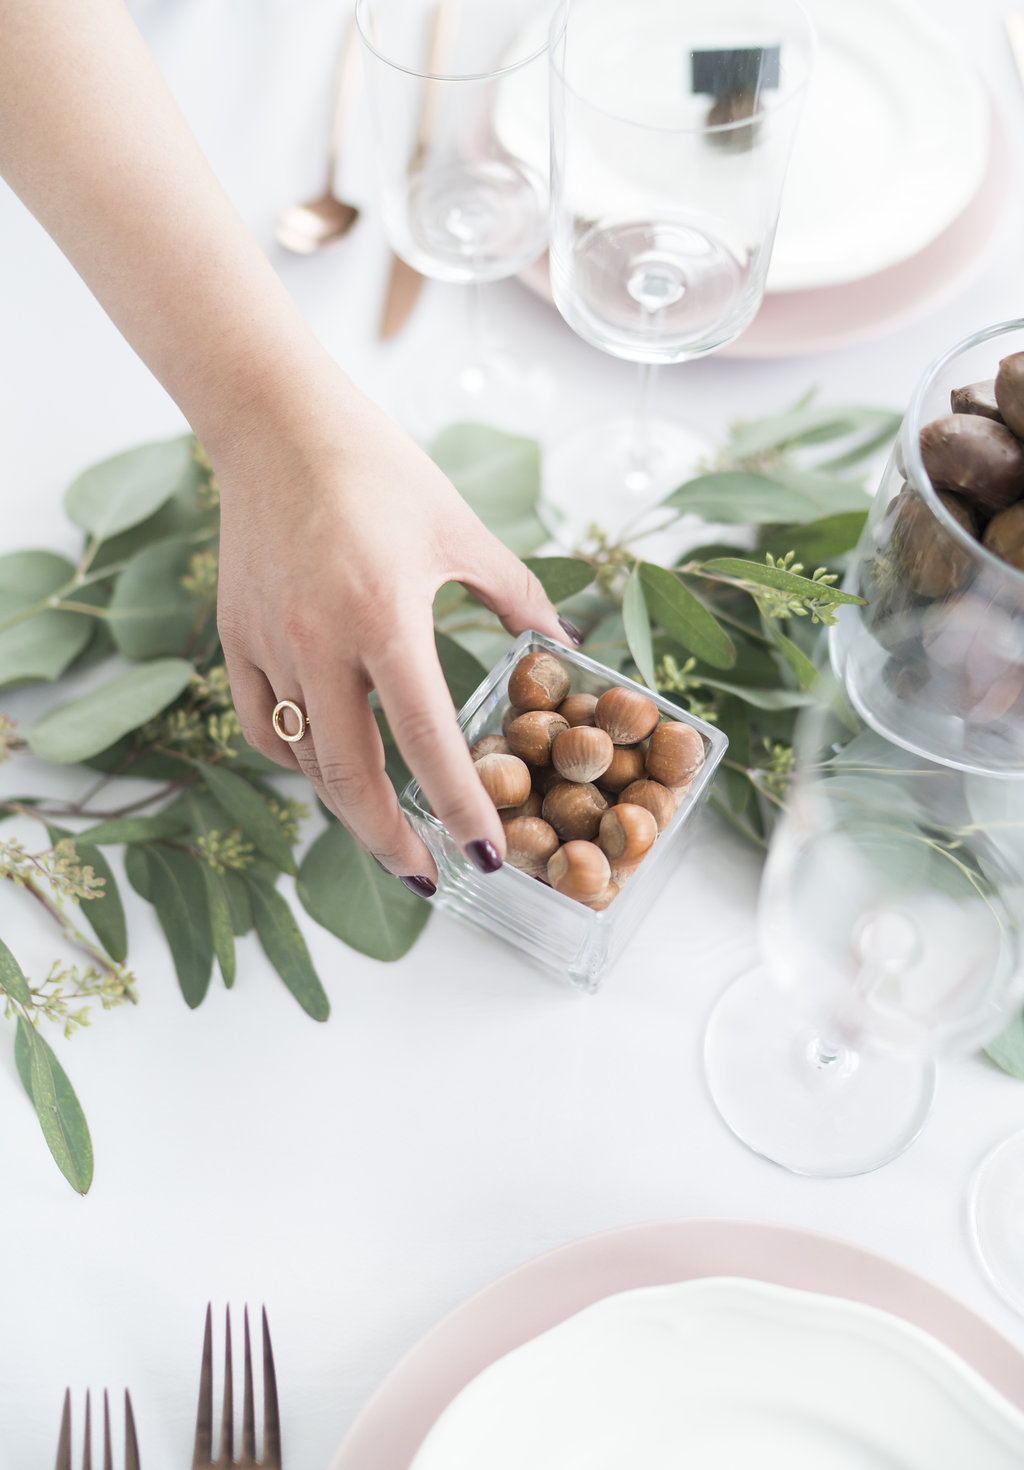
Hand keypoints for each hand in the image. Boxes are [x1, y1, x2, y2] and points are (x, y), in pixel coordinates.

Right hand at [211, 375, 575, 892]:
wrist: (277, 425)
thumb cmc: (380, 471)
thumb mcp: (461, 529)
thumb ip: (519, 596)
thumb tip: (563, 646)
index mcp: (385, 618)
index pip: (426, 741)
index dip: (460, 809)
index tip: (485, 858)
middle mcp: (319, 643)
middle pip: (350, 779)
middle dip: (392, 841)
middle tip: (426, 874)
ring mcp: (269, 645)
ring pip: (305, 760)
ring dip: (349, 804)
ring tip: (388, 824)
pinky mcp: (236, 638)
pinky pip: (264, 726)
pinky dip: (297, 758)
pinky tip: (329, 761)